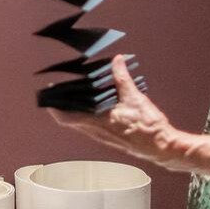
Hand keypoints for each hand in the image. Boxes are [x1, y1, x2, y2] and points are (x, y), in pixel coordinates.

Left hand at [48, 55, 184, 169]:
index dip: (54, 107)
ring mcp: (102, 137)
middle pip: (70, 120)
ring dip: (75, 111)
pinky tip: (96, 107)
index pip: (66, 117)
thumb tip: (117, 61)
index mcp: (98, 122)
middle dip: (63, 106)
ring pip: (80, 124)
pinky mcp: (110, 139)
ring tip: (75, 95)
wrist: (161, 146)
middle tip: (59, 91)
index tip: (48, 96)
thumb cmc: (148, 126)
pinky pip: (91, 127)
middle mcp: (96, 132)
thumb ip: (122, 78)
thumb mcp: (134, 97)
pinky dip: (87, 116)